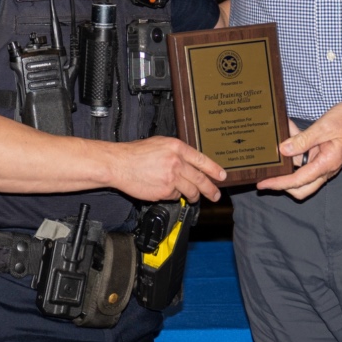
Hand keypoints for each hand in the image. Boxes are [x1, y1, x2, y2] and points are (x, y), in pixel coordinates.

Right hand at [103, 136, 227, 202]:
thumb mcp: (159, 144)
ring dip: (193, 196)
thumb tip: (189, 163)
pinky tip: (165, 190)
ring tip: (193, 197)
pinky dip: (173, 195)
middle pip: (200, 179)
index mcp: (176, 147)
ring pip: (190, 190)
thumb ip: (176, 153)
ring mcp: (171, 177)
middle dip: (210, 189)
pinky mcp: (164, 191)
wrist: (118, 164)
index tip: (222, 176)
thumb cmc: (134, 153)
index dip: (214, 169)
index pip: (202, 160)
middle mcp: (177, 162)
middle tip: (215, 195)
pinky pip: (175, 196)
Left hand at [258, 93, 341, 199]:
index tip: (263, 184)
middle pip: (301, 187)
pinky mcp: (324, 154)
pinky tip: (291, 129)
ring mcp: (325, 162)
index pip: (298, 181)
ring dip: (290, 156)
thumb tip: (283, 150)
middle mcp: (326, 167)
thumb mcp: (324, 126)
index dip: (279, 183)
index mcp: (327, 163)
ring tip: (282, 134)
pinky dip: (297, 145)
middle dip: (283, 183)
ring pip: (302, 170)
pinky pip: (306, 155)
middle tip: (267, 173)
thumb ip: (303, 140)